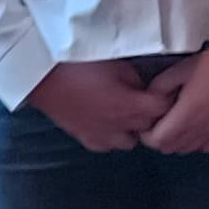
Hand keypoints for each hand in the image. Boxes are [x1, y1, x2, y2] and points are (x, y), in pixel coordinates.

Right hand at [25, 60, 168, 151]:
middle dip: (152, 114)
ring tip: (127, 111)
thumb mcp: (117, 64)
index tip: (164, 89)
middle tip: (147, 98)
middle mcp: (118, 127)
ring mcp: (100, 135)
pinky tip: (107, 121)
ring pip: (129, 142)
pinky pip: (106, 145)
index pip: (163, 109)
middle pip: (149, 127)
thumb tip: (144, 89)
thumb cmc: (78, 64)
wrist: (42, 75)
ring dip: (132, 128)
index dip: (167, 98)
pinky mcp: (84, 138)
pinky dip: (112, 136)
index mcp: (129, 107)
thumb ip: (136, 80)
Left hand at [139, 47, 208, 154]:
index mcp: (187, 114)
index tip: (147, 122)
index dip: (147, 134)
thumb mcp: (180, 69)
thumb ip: (160, 87)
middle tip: (159, 120)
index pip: (157, 141)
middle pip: (170, 148)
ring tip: (176, 123)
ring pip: (187, 149)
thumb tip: (151, 98)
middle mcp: (200, 128)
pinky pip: (206, 146)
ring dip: (177, 140)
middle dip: (160, 137)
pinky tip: (196, 127)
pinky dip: (197, 142)